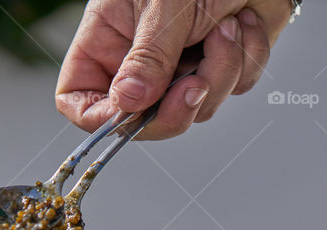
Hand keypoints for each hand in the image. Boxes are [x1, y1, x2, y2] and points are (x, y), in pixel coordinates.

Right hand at [56, 0, 291, 138]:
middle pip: (145, 120)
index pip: (80, 99)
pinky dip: (246, 58)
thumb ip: (147, 58)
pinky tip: (243, 23)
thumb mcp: (162, 7)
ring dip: (222, 71)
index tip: (132, 113)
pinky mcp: (222, 66)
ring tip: (227, 26)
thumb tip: (128, 103)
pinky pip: (235, 88)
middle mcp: (142, 61)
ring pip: (197, 108)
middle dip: (178, 109)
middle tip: (197, 83)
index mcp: (107, 41)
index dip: (101, 118)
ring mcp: (183, 68)